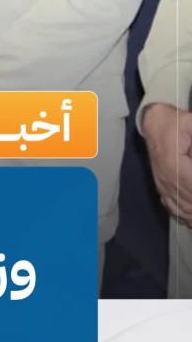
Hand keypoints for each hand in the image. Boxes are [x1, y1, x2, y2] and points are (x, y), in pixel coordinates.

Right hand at [141, 103, 191, 223]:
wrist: (153, 122)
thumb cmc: (175, 122)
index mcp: (172, 162)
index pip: (190, 185)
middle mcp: (165, 177)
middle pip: (187, 199)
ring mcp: (162, 182)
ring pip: (180, 206)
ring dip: (191, 212)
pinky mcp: (161, 185)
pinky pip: (171, 205)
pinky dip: (182, 214)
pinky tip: (189, 220)